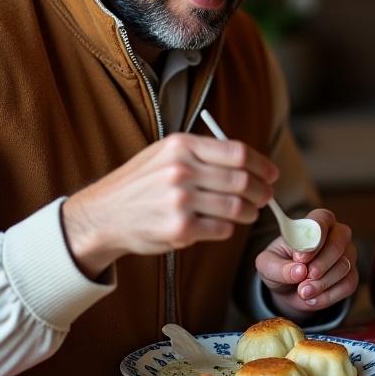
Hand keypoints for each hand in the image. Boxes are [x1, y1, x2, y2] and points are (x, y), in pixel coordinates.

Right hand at [62, 133, 277, 276]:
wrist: (103, 215)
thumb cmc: (140, 183)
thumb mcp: (164, 153)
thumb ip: (203, 153)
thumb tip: (249, 160)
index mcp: (181, 146)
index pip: (238, 152)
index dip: (262, 165)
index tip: (271, 174)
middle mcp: (181, 170)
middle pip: (243, 181)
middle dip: (262, 192)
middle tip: (265, 198)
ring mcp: (180, 200)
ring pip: (237, 207)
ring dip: (249, 212)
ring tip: (248, 213)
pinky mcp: (179, 229)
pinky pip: (222, 229)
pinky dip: (228, 229)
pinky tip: (222, 226)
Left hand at [255, 209, 357, 317]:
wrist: (289, 288)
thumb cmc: (279, 266)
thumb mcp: (267, 265)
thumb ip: (278, 266)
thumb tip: (299, 271)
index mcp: (315, 222)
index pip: (321, 221)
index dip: (313, 241)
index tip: (299, 259)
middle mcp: (337, 234)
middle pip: (338, 244)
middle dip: (320, 264)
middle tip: (303, 280)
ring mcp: (348, 254)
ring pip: (344, 266)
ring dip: (322, 283)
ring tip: (302, 292)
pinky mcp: (351, 275)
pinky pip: (348, 285)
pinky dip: (328, 296)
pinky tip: (312, 299)